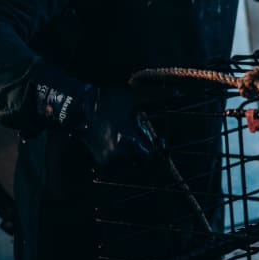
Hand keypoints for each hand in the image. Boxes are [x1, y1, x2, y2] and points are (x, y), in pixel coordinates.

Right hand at [36, 75, 157, 166]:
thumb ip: (158, 96)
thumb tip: (179, 93)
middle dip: (145, 152)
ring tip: (130, 139)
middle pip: (142, 162)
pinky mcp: (100, 162)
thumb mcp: (135, 97)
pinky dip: (123, 158)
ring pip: (130, 165)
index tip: (159, 141)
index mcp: (130, 141)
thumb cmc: (110, 101)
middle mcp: (119, 154)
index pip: (150, 155)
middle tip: (144, 138)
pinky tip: (121, 143)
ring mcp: (108, 160)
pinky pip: (118, 166)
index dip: (156, 148)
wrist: (79, 107)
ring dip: (134, 155)